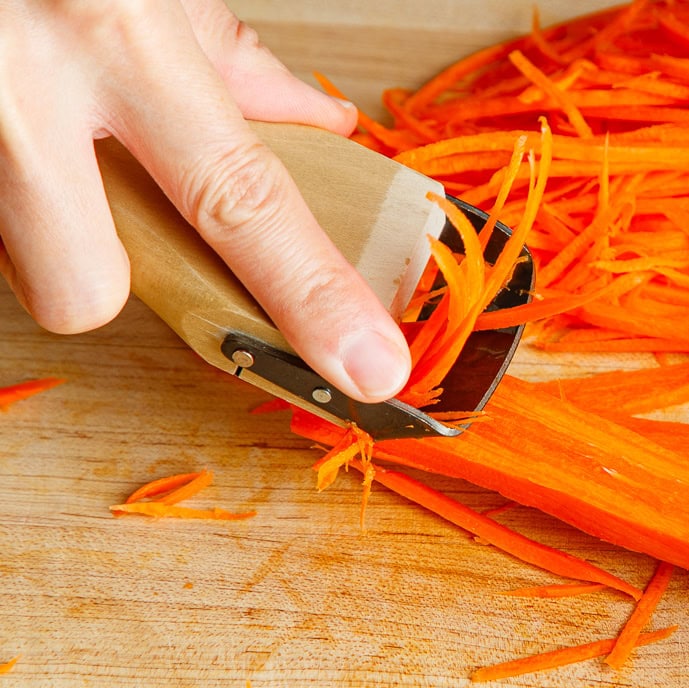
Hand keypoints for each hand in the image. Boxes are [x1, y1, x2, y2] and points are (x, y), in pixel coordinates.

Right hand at [0, 0, 409, 401]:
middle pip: (83, 289)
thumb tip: (315, 123)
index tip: (368, 370)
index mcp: (114, 31)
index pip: (241, 196)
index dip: (311, 295)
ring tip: (33, 122)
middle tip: (100, 192)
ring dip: (33, 216)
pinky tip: (6, 107)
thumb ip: (221, 48)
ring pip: (9, 256)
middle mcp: (17, 84)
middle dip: (101, 271)